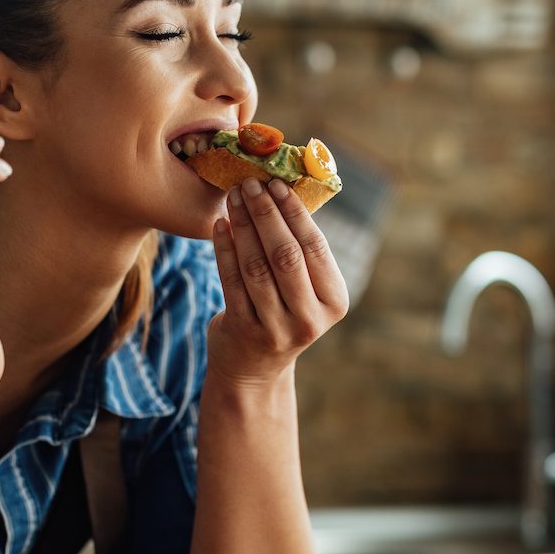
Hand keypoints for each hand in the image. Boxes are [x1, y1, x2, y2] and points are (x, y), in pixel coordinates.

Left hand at [207, 177, 348, 386]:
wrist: (253, 369)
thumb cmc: (281, 313)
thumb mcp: (304, 291)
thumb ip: (302, 253)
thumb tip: (283, 190)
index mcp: (334, 302)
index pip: (315, 247)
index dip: (294, 212)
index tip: (277, 184)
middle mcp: (309, 318)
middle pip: (286, 255)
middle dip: (266, 214)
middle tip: (250, 184)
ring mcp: (275, 328)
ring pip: (256, 266)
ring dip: (243, 226)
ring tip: (233, 198)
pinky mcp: (243, 330)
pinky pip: (231, 280)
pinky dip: (224, 248)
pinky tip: (220, 225)